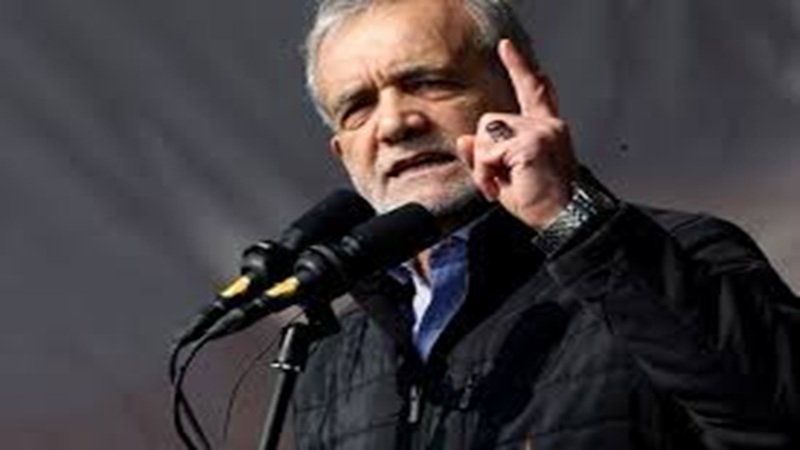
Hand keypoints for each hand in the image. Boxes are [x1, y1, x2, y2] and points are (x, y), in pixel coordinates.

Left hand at [457, 39, 577, 229]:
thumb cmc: (541, 203)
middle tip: (495, 182)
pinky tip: (498, 189)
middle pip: (489, 122)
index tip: (506, 47)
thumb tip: (462, 139)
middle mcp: (547, 125)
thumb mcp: (505, 177)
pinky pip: (487, 151)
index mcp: (546, 129)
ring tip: (499, 185)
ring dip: (482, 164)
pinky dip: (484, 173)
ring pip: (484, 134)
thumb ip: (484, 155)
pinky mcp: (531, 142)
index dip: (519, 66)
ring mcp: (541, 131)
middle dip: (483, 155)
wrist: (563, 221)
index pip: (534, 90)